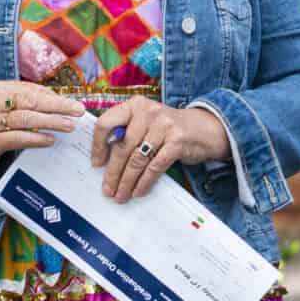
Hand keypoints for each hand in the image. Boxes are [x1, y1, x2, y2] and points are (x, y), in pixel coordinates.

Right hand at [0, 80, 87, 170]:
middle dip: (58, 106)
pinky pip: (18, 138)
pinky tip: (50, 140)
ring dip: (51, 122)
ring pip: (26, 119)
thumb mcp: (7, 107)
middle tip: (77, 111)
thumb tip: (60, 102)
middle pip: (31, 102)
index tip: (74, 103)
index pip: (32, 90)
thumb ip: (29, 101)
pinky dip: (36, 139)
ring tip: (68, 125)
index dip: (54, 97)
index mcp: (0, 89)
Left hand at [93, 100, 229, 201]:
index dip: (98, 146)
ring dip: (127, 182)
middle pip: (122, 147)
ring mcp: (163, 126)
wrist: (203, 128)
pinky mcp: (177, 142)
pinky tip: (138, 191)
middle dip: (113, 173)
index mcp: (134, 105)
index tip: (96, 164)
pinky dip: (144, 182)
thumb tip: (103, 159)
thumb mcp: (145, 121)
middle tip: (107, 190)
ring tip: (121, 195)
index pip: (106, 123)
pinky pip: (154, 167)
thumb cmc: (167, 128)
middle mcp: (148, 112)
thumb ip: (126, 132)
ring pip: (137, 159)